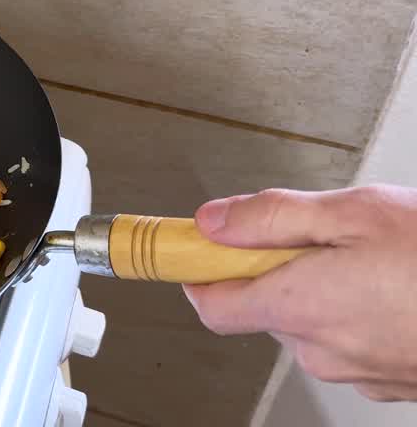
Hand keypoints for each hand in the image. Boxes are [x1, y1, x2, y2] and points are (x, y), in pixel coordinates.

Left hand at [184, 185, 416, 401]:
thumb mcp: (355, 213)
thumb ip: (273, 216)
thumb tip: (214, 221)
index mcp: (300, 308)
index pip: (212, 306)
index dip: (199, 273)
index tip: (198, 250)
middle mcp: (322, 351)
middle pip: (265, 309)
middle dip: (279, 272)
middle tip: (319, 239)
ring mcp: (359, 373)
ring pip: (313, 326)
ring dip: (325, 293)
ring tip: (373, 262)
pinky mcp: (393, 382)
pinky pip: (354, 344)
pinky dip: (362, 316)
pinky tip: (396, 289)